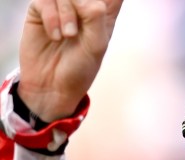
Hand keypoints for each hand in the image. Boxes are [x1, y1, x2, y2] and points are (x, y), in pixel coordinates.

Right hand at [17, 0, 123, 121]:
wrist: (52, 85)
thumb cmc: (80, 68)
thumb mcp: (96, 46)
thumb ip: (95, 18)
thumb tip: (84, 0)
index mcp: (103, 13)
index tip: (97, 12)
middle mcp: (82, 6)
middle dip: (82, 5)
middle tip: (79, 28)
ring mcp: (60, 6)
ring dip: (67, 14)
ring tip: (68, 36)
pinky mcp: (40, 10)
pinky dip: (51, 17)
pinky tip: (55, 36)